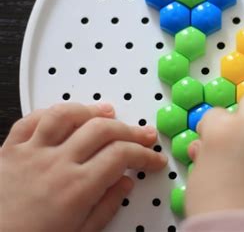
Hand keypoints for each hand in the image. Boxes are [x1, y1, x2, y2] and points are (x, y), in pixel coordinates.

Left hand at [0, 103, 167, 231]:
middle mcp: (56, 164)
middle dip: (131, 130)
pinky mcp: (9, 150)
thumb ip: (105, 207)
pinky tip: (66, 115)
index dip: (145, 154)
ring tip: (109, 112)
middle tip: (144, 135)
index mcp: (77, 188)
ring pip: (66, 115)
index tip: (154, 159)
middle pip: (102, 129)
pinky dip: (52, 112)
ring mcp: (31, 153)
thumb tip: (125, 183)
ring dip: (92, 111)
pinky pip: (31, 119)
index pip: (122, 155)